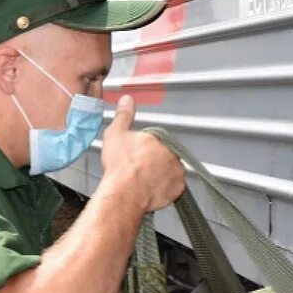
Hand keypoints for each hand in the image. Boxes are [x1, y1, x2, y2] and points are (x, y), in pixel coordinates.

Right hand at [100, 95, 184, 212]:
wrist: (125, 192)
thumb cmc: (121, 165)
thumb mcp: (115, 134)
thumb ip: (123, 116)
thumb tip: (127, 100)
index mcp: (159, 139)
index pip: (155, 141)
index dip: (143, 149)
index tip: (134, 156)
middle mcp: (172, 154)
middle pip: (164, 156)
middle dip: (153, 162)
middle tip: (137, 169)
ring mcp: (177, 173)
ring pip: (169, 172)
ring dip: (159, 175)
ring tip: (142, 182)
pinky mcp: (177, 190)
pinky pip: (172, 189)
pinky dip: (163, 189)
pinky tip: (149, 190)